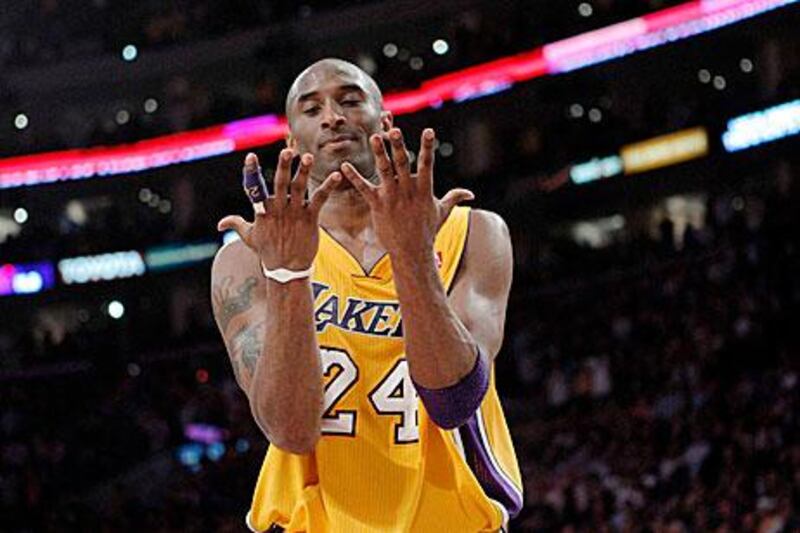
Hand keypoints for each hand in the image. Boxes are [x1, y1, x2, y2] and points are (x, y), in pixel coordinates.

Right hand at [217, 149, 340, 269]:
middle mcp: (279, 209)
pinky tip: (337, 176)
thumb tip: (219, 223)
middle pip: (280, 183)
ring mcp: (295, 213)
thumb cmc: (268, 251)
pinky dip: (328, 187)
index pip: (254, 187)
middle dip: (283, 167)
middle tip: (287, 151)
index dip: (251, 171)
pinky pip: (320, 199)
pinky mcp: (310, 218)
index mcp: (263, 210)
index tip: (250, 156)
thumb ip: (236, 224)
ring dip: (304, 172)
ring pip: (300, 188)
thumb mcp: (249, 237)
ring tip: (308, 157)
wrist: (287, 270)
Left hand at [340, 127, 473, 258]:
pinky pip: (364, 188)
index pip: (427, 164)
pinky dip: (353, 177)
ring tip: (374, 137)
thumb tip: (471, 194)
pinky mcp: (377, 205)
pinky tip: (344, 166)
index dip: (428, 147)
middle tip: (394, 130)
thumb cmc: (427, 231)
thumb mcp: (443, 213)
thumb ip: (454, 198)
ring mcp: (392, 197)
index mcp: (423, 189)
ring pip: (384, 171)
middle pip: (403, 163)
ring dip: (379, 153)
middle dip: (399, 146)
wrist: (412, 252)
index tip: (429, 130)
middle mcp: (407, 191)